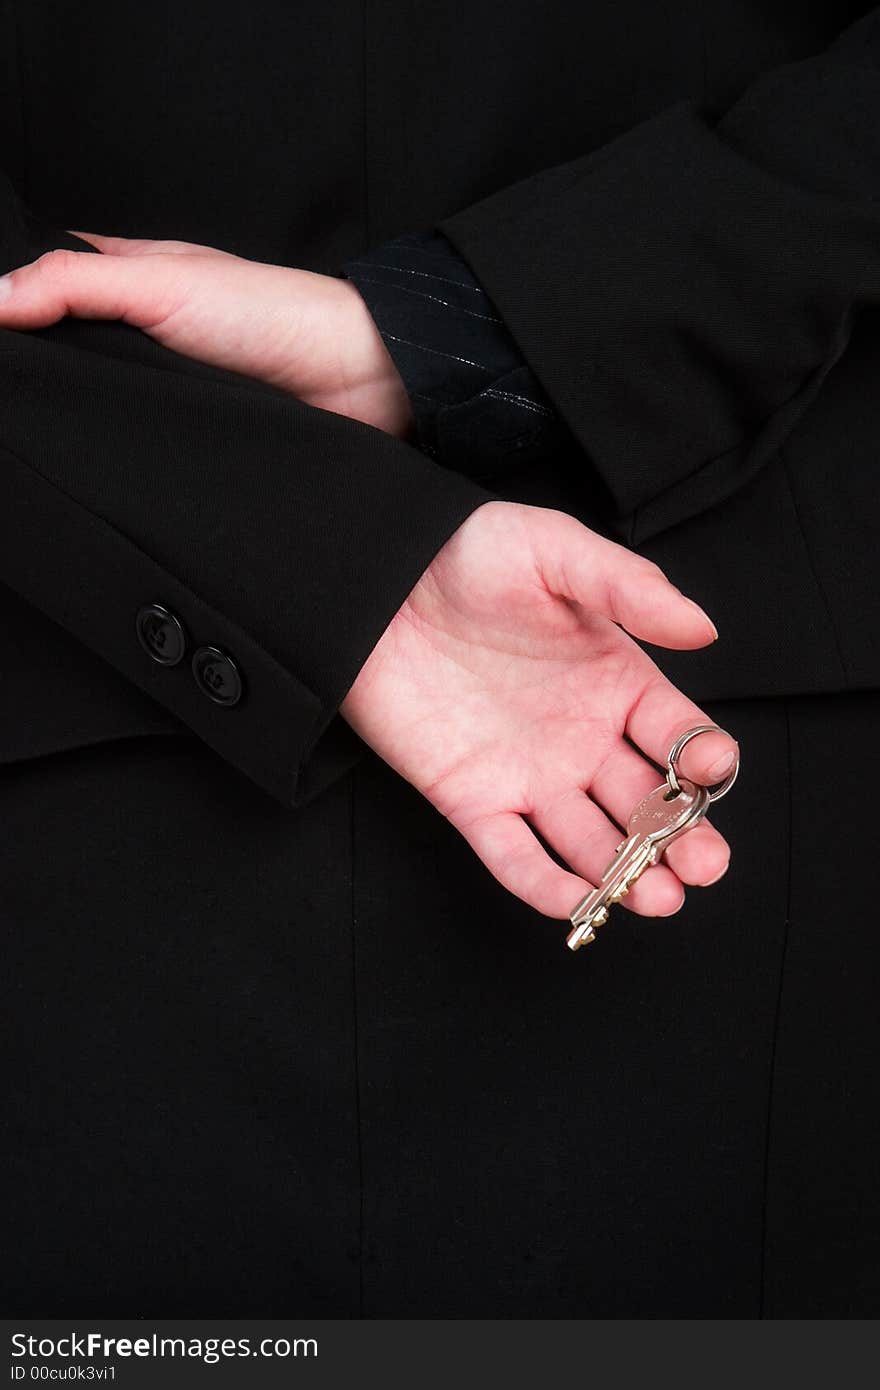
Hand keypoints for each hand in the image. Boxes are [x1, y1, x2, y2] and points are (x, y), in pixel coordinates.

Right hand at [0, 234, 414, 436]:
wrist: (361, 380)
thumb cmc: (274, 313)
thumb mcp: (163, 284)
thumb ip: (76, 285)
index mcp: (133, 283)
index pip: (47, 289)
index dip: (10, 311)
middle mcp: (146, 336)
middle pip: (68, 357)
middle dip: (38, 382)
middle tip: (7, 412)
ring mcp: (170, 391)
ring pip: (101, 410)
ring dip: (78, 426)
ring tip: (35, 449)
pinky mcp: (194, 439)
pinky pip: (142, 451)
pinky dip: (121, 459)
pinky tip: (99, 473)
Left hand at [341, 500, 736, 922]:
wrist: (375, 580)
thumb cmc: (467, 554)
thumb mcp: (553, 549)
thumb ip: (628, 586)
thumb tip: (703, 628)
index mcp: (615, 682)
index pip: (678, 735)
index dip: (703, 759)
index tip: (710, 771)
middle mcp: (582, 739)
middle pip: (648, 803)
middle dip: (681, 839)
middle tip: (702, 865)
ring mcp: (530, 775)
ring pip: (592, 842)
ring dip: (628, 875)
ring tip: (659, 897)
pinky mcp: (473, 799)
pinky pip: (514, 855)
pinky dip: (545, 884)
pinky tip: (580, 903)